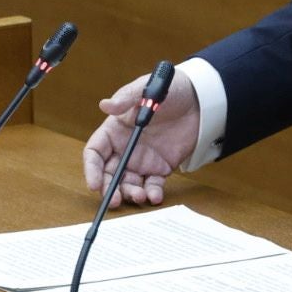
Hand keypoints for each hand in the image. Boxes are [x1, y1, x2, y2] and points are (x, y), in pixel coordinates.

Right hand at [82, 69, 200, 207]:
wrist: (200, 100)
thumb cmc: (168, 90)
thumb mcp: (145, 90)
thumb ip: (125, 99)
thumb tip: (104, 105)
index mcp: (114, 130)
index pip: (95, 152)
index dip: (91, 169)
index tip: (93, 184)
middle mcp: (125, 148)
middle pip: (109, 174)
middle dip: (109, 189)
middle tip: (115, 200)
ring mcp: (142, 160)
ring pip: (129, 184)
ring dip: (131, 194)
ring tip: (140, 196)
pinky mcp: (161, 168)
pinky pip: (153, 185)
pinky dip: (152, 193)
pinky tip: (155, 196)